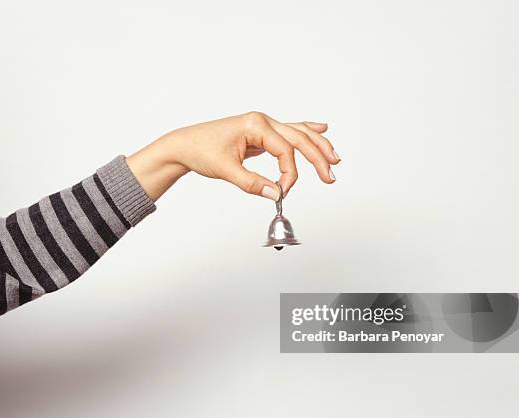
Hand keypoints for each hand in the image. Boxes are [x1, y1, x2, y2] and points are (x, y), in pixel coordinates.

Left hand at [125, 111, 340, 201]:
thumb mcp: (226, 170)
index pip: (285, 150)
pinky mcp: (261, 134)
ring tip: (334, 159)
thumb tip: (276, 195)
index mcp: (255, 124)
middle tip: (331, 176)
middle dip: (317, 157)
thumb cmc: (201, 150)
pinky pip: (288, 134)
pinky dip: (305, 134)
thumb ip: (253, 184)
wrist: (185, 145)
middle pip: (299, 137)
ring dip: (317, 146)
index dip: (289, 173)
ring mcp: (262, 126)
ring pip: (297, 134)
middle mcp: (262, 121)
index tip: (283, 192)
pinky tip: (321, 129)